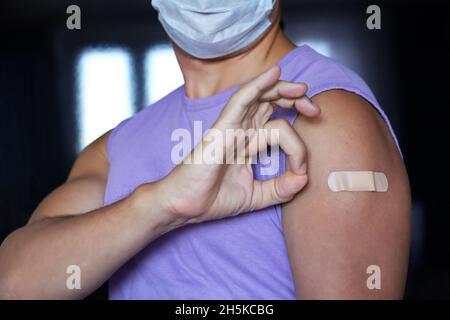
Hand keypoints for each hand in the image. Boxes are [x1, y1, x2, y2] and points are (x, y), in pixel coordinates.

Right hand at [156, 66, 320, 223]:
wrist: (186, 206)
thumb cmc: (214, 198)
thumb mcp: (257, 196)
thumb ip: (281, 188)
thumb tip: (304, 179)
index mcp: (249, 143)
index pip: (279, 126)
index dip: (299, 143)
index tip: (302, 170)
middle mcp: (242, 131)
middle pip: (271, 104)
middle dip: (295, 101)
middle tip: (314, 110)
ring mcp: (232, 126)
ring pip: (260, 97)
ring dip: (282, 89)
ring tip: (302, 89)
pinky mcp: (222, 128)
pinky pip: (241, 100)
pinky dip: (258, 85)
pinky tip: (274, 74)